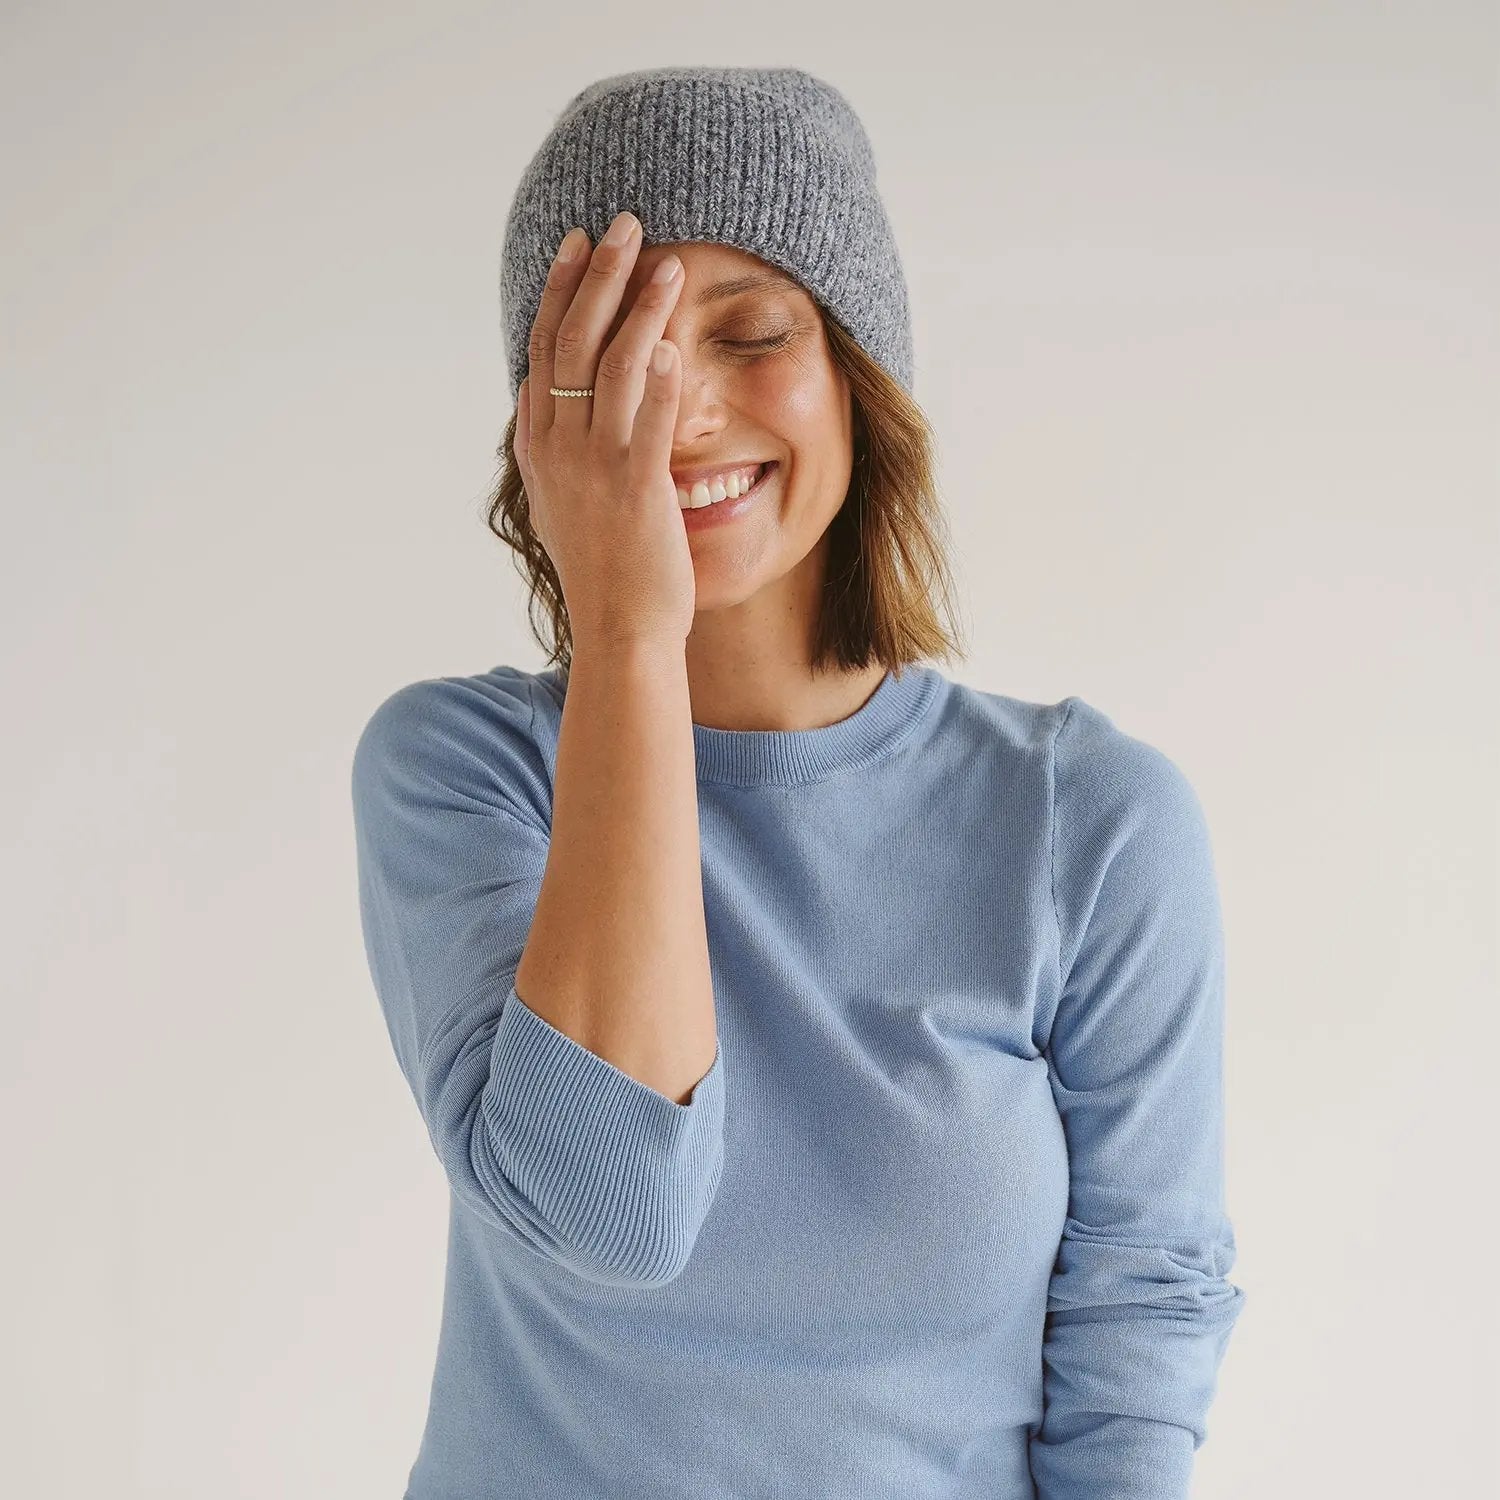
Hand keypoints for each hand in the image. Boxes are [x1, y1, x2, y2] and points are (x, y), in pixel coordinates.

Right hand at [513, 211, 693, 653]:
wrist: (620, 631)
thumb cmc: (604, 571)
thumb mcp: (565, 502)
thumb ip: (560, 446)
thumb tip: (556, 399)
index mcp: (539, 446)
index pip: (544, 348)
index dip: (560, 291)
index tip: (576, 244)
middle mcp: (558, 448)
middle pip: (573, 340)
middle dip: (598, 276)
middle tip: (622, 223)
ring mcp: (595, 466)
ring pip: (615, 366)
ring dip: (640, 307)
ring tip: (666, 262)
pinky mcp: (637, 488)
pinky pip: (650, 417)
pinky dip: (662, 375)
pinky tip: (677, 339)